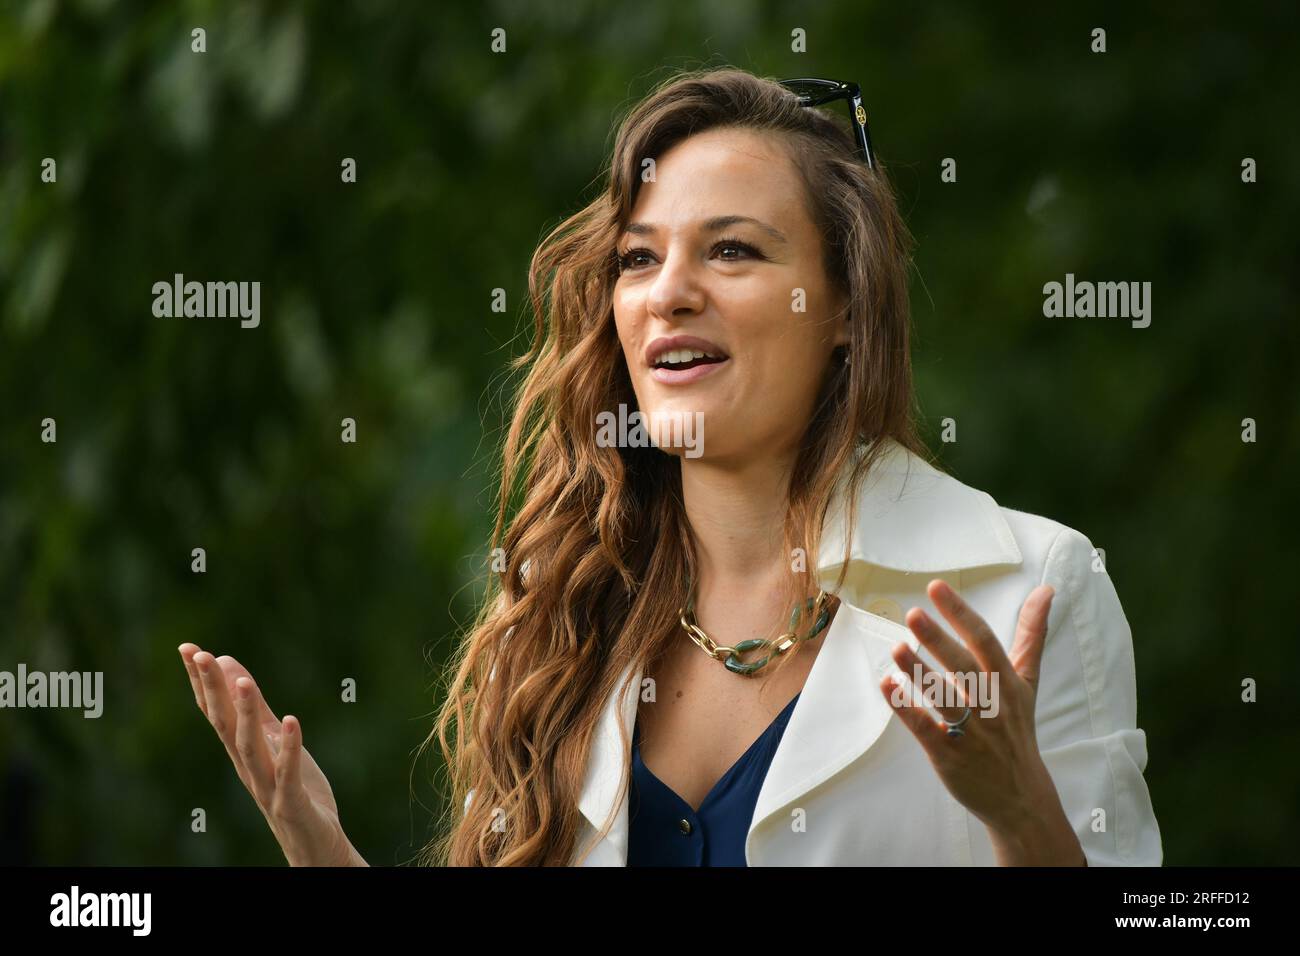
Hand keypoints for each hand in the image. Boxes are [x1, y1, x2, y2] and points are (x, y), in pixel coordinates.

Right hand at [178, 643, 366, 866]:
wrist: (314, 843)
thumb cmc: (292, 789)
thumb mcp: (273, 741)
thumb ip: (254, 707)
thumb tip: (229, 665)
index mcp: (241, 751)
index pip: (214, 712)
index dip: (201, 681)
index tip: (187, 647)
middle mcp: (247, 767)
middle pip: (225, 725)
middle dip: (212, 690)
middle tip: (200, 654)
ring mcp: (267, 786)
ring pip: (251, 748)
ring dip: (246, 714)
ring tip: (242, 681)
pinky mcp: (291, 802)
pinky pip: (288, 774)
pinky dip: (289, 749)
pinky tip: (294, 722)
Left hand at [877, 580, 1085, 865]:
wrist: (1022, 797)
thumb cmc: (1017, 729)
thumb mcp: (1027, 682)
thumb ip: (1032, 635)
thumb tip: (1046, 589)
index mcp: (1007, 682)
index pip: (984, 640)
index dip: (960, 613)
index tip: (935, 587)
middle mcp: (990, 704)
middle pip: (964, 667)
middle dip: (939, 640)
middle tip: (914, 613)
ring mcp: (970, 732)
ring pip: (943, 697)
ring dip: (919, 672)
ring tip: (897, 647)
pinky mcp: (949, 755)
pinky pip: (925, 728)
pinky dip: (905, 708)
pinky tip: (887, 685)